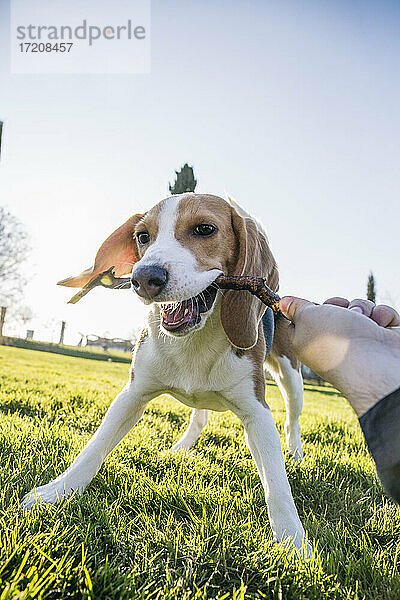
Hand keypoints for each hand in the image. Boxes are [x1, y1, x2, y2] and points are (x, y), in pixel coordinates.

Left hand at [279, 296, 399, 415]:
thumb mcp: (306, 318)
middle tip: (338, 310)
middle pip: (334, 309)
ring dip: (361, 308)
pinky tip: (379, 324)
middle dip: (338, 304)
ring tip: (362, 320)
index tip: (309, 306)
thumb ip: (295, 308)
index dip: (307, 308)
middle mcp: (335, 342)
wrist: (376, 365)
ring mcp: (361, 340)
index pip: (304, 321)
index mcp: (310, 341)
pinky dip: (382, 315)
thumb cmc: (335, 342)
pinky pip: (382, 315)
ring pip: (360, 309)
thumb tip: (283, 302)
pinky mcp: (383, 337)